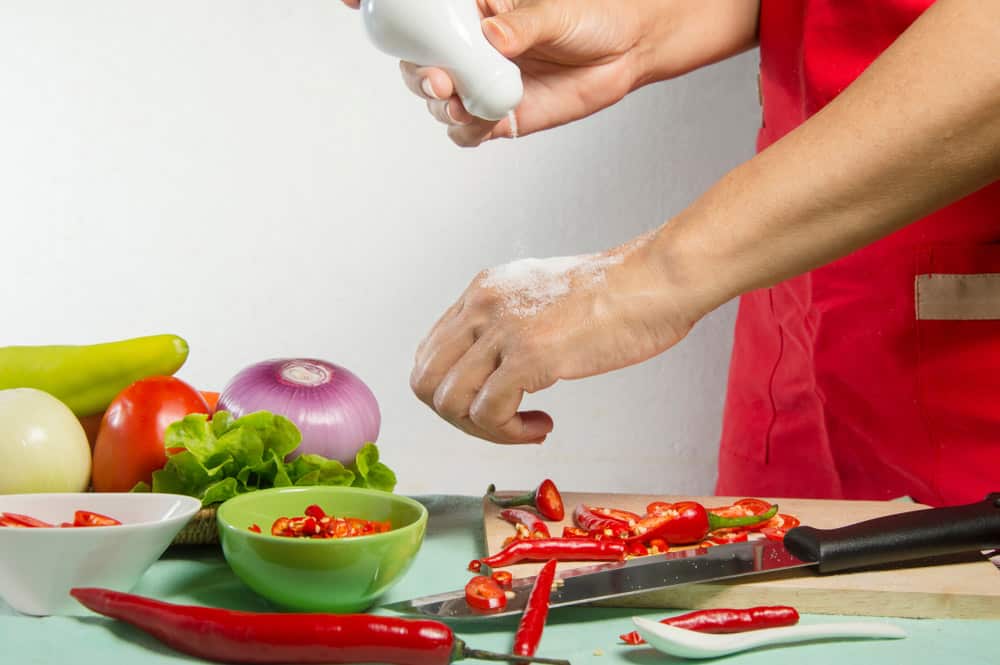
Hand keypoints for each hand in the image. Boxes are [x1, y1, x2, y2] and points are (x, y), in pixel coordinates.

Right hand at [342, 0, 652, 145]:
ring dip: (437, 105)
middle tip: (435, 78)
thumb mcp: (558, 10)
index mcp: (474, 11)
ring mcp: (481, 82)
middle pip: (416, 62)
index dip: (384, 8)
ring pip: (435, 99)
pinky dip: (464, 130)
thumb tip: (493, 36)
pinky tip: (479, 122)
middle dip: (414, 73)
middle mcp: (470, 47)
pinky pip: (466, 130)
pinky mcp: (500, 115)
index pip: (420, 11)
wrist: (630, 50)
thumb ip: (524, 24)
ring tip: (456, 101)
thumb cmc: (596, 13)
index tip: (355, 1)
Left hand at [410, 234, 698, 443]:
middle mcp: (481, 306)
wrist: (655, 280)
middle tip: (501, 424)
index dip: (454, 391)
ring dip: (485, 430)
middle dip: (459, 417)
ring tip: (527, 427)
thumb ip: (510, 321)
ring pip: (450, 402)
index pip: (430, 353)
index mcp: (483, 291)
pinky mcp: (528, 355)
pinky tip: (543, 425)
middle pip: (426, 381)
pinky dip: (510, 433)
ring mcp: (502, 330)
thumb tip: (497, 364)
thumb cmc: (617, 293)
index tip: (491, 404)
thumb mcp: (542, 295)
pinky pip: (489, 413)